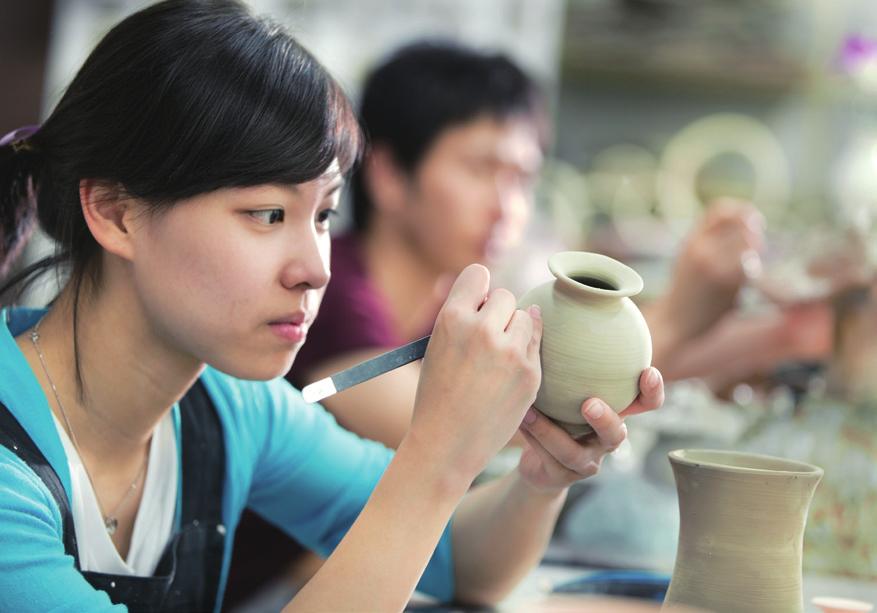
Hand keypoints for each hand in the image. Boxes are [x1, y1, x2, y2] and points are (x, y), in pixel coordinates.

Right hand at [406, 264, 542, 485]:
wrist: (446, 445)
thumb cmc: (437, 394)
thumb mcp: (437, 347)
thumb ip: (464, 318)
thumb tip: (497, 295)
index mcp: (451, 318)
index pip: (477, 275)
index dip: (477, 290)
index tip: (476, 305)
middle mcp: (481, 329)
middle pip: (504, 296)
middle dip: (497, 313)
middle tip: (485, 340)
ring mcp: (509, 352)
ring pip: (525, 317)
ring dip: (514, 331)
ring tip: (496, 359)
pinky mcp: (530, 373)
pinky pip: (535, 344)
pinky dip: (525, 353)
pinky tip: (508, 372)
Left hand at [515, 368, 663, 493]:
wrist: (541, 461)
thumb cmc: (557, 410)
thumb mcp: (565, 384)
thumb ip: (569, 357)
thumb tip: (550, 308)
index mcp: (615, 411)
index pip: (644, 403)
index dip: (652, 391)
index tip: (647, 371)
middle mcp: (605, 439)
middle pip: (617, 435)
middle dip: (607, 420)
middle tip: (589, 404)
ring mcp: (586, 462)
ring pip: (575, 453)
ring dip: (551, 432)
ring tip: (533, 412)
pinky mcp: (562, 476)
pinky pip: (547, 458)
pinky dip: (531, 437)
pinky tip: (517, 418)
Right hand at [658, 199, 764, 343]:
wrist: (674, 322)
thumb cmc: (686, 294)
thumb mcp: (688, 260)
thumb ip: (708, 243)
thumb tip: (742, 230)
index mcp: (691, 240)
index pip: (720, 209)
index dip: (741, 211)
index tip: (752, 222)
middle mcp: (700, 248)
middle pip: (740, 221)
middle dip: (756, 229)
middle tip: (759, 243)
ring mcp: (712, 264)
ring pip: (749, 243)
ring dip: (757, 250)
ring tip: (753, 262)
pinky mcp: (724, 283)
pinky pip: (750, 266)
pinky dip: (754, 269)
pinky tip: (749, 280)